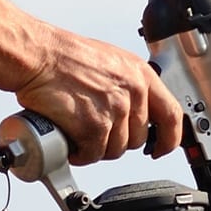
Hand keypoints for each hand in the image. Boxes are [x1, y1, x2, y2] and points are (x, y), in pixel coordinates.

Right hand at [14, 27, 184, 164]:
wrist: (38, 56)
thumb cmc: (65, 57)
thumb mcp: (112, 62)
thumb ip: (128, 85)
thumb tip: (132, 107)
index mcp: (142, 76)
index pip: (172, 115)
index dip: (170, 138)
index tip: (161, 148)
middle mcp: (133, 93)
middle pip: (139, 138)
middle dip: (118, 142)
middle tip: (97, 135)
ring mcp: (115, 110)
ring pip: (116, 149)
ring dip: (97, 148)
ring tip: (80, 135)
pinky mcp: (95, 126)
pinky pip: (93, 153)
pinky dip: (81, 154)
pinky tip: (71, 143)